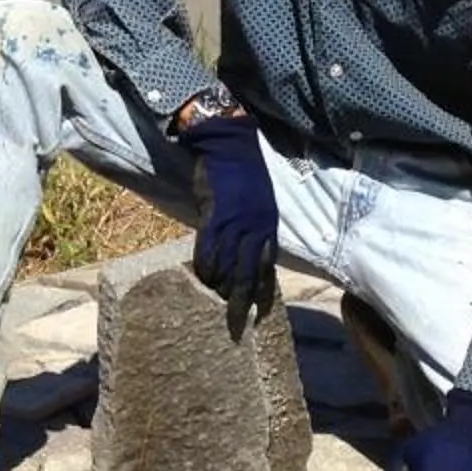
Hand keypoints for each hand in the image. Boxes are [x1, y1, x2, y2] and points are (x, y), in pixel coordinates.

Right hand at [179, 113, 277, 319]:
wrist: (231, 144)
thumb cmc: (243, 171)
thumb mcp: (259, 201)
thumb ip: (254, 226)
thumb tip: (242, 249)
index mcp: (268, 226)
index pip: (268, 268)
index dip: (263, 293)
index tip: (260, 313)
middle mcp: (256, 229)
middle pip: (249, 275)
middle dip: (244, 303)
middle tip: (238, 326)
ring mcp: (236, 224)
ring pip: (228, 267)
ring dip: (222, 288)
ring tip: (215, 303)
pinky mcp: (215, 216)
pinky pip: (208, 250)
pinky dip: (205, 268)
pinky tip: (202, 279)